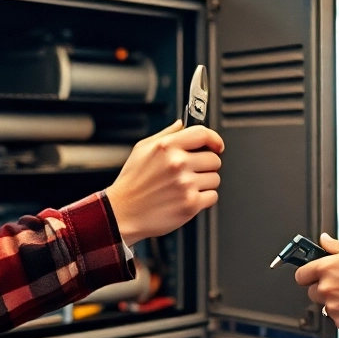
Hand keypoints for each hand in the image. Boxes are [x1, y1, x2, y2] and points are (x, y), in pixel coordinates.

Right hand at [106, 120, 224, 244]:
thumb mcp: (142, 149)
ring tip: (185, 187)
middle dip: (206, 165)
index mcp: (166, 147)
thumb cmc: (131, 183)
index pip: (203, 134)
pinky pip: (212, 196)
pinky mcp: (191, 204)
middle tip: (192, 172)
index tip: (217, 145)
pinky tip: (186, 198)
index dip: (214, 139)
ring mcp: (185, 184)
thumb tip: (182, 124)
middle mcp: (178, 164)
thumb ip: (166, 134)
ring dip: (205, 183)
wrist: (122, 213)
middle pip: (214, 159)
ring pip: (215, 178)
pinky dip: (203, 199)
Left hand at [295, 234, 338, 337]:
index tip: (313, 275)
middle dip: (325, 289)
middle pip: (313, 292)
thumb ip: (337, 246)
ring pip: (328, 308)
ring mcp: (335, 310)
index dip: (308, 274)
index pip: (301, 274)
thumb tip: (324, 240)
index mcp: (328, 269)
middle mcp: (327, 290)